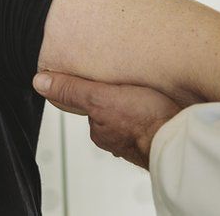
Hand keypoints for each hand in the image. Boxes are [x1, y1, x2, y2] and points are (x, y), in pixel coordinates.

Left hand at [33, 71, 180, 169]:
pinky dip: (155, 113)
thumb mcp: (100, 96)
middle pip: (112, 112)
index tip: (106, 80)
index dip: (99, 89)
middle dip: (119, 98)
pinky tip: (162, 105)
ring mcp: (139, 139)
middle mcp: (117, 139)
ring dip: (138, 106)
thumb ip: (72, 90)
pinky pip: (153, 121)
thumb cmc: (143, 120)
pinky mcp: (161, 135)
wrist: (179, 138)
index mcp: (100, 130)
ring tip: (147, 92)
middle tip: (128, 82)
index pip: (92, 105)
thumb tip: (40, 82)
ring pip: (133, 118)